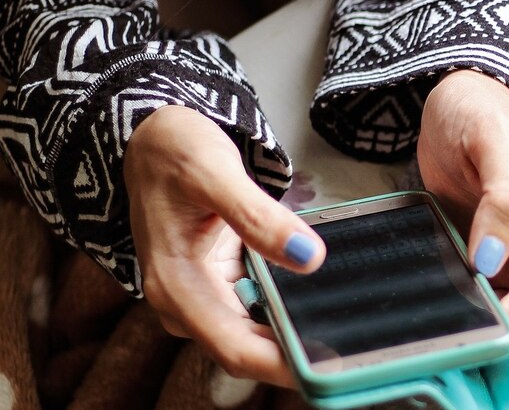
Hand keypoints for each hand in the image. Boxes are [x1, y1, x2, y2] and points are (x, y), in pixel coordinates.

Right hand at [124, 105, 325, 386]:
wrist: (153, 142)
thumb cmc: (173, 153)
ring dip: (296, 333)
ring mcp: (203, 298)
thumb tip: (309, 257)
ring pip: (258, 334)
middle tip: (355, 348)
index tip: (331, 365)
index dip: (284, 364)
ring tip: (347, 327)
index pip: (236, 348)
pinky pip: (260, 310)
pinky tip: (319, 300)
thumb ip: (259, 217)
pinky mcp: (219, 287)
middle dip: (298, 352)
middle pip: (250, 349)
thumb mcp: (215, 173)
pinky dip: (288, 309)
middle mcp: (186, 303)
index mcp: (176, 286)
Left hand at [418, 71, 508, 352]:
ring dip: (483, 322)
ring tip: (441, 311)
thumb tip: (491, 260)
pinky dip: (465, 307)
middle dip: (503, 326)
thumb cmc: (479, 110)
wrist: (458, 103)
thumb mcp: (492, 140)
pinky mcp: (488, 257)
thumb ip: (503, 198)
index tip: (476, 308)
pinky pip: (485, 296)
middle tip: (453, 319)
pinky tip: (438, 300)